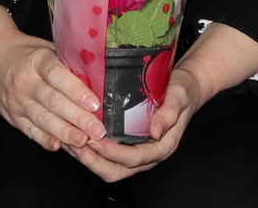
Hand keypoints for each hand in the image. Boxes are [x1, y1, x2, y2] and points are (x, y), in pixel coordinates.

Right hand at [0, 5, 105, 152]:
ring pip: (42, 119)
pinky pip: (29, 130)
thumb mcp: (46, 47)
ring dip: (64, 133)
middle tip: (97, 131)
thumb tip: (97, 78)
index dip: (77, 91)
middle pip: (53, 102)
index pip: (58, 76)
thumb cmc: (26, 52)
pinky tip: (57, 146)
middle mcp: (25, 82)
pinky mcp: (12, 116)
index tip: (94, 104)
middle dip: (78, 118)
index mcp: (37, 60)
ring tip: (83, 141)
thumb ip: (67, 62)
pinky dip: (43, 139)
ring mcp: (17, 101)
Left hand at [68, 21, 257, 181]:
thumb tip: (156, 131)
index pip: (134, 158)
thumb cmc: (184, 90)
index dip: (112, 153)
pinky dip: (90, 151)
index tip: (95, 141)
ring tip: (71, 141)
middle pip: (117, 171)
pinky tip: (77, 136)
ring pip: (109, 167)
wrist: (186, 87)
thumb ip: (169, 113)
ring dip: (89, 159)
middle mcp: (149, 154)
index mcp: (162, 146)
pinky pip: (107, 157)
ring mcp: (137, 151)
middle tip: (77, 144)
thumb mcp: (180, 96)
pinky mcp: (128, 145)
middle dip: (94, 161)